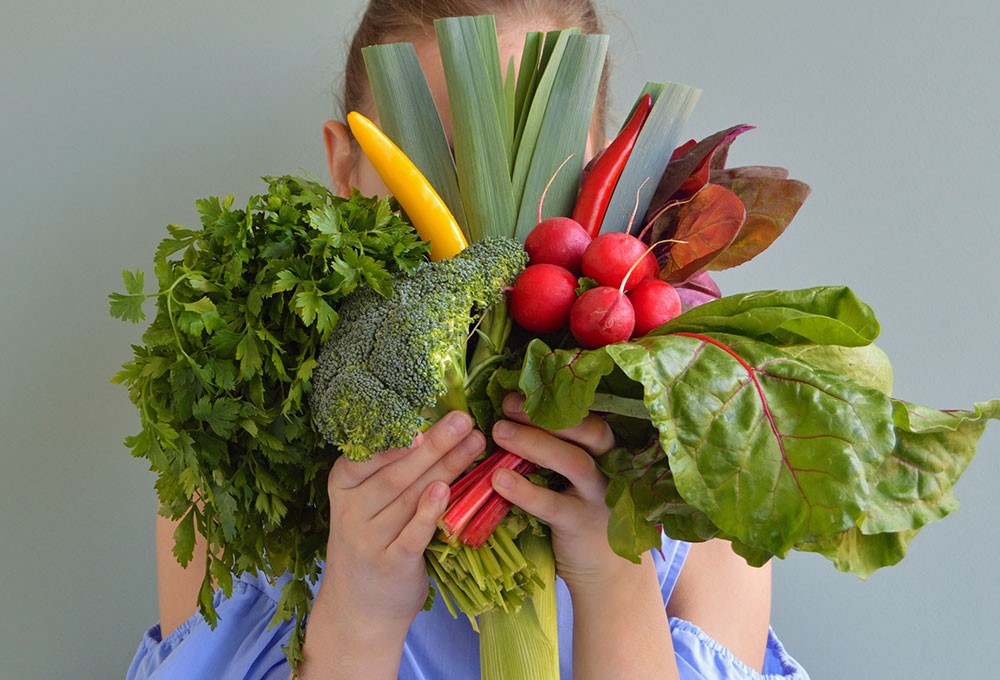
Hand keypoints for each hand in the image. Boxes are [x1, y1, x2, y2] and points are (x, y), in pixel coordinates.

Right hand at [312, 411, 483, 641]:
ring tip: (473, 443)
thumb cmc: (372, 542)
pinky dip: (428, 512)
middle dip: (434, 444)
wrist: (359, 610)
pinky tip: (445, 490)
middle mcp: (352, 512)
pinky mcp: (392, 564)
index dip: (393, 436)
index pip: (365, 455)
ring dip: (446, 467)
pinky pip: (412, 534)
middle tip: (462, 420)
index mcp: (343, 487)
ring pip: (410, 497)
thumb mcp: (366, 505)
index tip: (420, 417)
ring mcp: (370, 540)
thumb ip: (391, 471)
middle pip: (397, 473)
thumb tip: (433, 428)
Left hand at [489, 393, 627, 592]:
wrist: (606, 571)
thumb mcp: (575, 478)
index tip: (519, 393)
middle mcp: (610, 468)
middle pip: (589, 431)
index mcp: (606, 450)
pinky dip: (525, 491)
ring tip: (498, 433)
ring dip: (534, 444)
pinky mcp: (582, 525)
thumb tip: (509, 417)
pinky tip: (499, 480)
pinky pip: (554, 505)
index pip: (588, 415)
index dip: (556, 401)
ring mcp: (599, 497)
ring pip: (574, 462)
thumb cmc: (581, 511)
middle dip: (547, 416)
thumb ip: (555, 449)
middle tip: (507, 406)